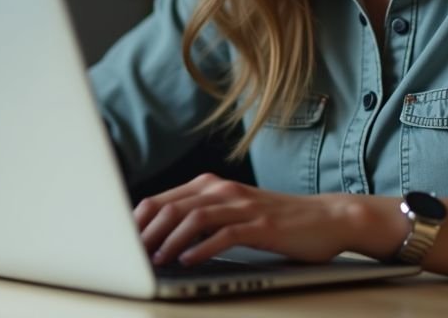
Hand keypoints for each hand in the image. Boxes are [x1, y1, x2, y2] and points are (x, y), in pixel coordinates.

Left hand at [133, 173, 379, 265]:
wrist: (326, 218)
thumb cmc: (277, 221)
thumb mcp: (234, 214)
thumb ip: (202, 219)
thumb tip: (161, 238)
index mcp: (211, 186)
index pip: (162, 200)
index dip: (138, 221)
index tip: (121, 242)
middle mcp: (223, 190)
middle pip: (171, 206)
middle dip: (146, 232)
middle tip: (130, 255)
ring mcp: (242, 206)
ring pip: (193, 218)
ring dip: (170, 241)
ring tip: (155, 260)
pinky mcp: (260, 224)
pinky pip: (224, 234)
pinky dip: (202, 248)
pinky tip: (189, 261)